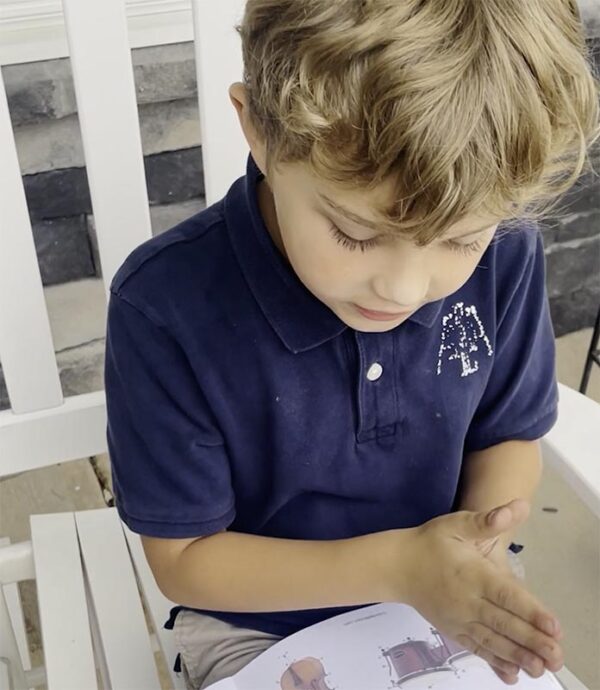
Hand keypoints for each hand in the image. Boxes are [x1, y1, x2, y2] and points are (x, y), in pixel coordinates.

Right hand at [401, 499, 563, 684]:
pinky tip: (512, 674)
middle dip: (532, 641)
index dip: (531, 612)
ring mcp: (459, 619)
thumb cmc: (429, 542)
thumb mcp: (457, 524)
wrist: (396, 566)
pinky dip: (495, 662)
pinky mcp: (453, 630)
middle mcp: (467, 601)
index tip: (553, 626)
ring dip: (518, 656)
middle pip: (504, 624)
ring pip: (493, 641)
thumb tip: (519, 507)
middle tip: (556, 656)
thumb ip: (488, 520)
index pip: (506, 595)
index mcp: (472, 575)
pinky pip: (477, 649)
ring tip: (541, 669)